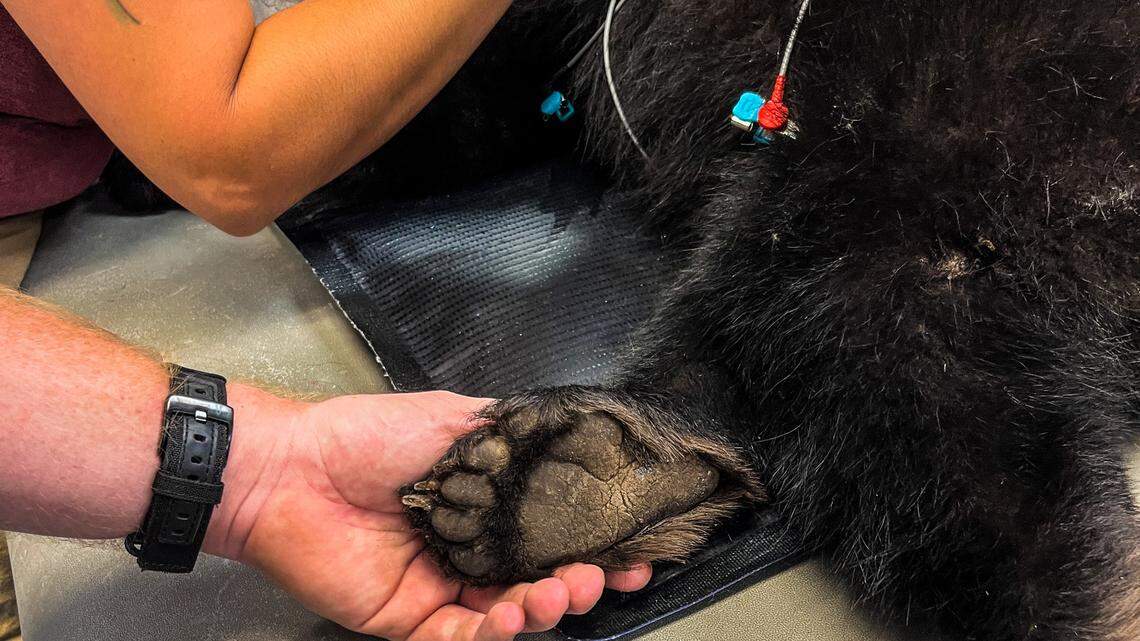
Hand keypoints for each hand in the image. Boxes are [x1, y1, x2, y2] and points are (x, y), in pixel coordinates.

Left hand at [206, 389, 651, 639]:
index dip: (595, 546)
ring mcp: (442, 589)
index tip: (632, 551)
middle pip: (540, 583)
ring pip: (507, 617)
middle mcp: (471, 551)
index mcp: (487, 507)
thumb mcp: (454, 419)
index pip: (554, 535)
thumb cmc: (367, 436)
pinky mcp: (409, 620)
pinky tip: (504, 616)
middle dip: (577, 585)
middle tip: (595, 578)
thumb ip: (512, 434)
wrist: (294, 467)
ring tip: (549, 594)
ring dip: (538, 611)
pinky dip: (486, 636)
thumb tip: (570, 431)